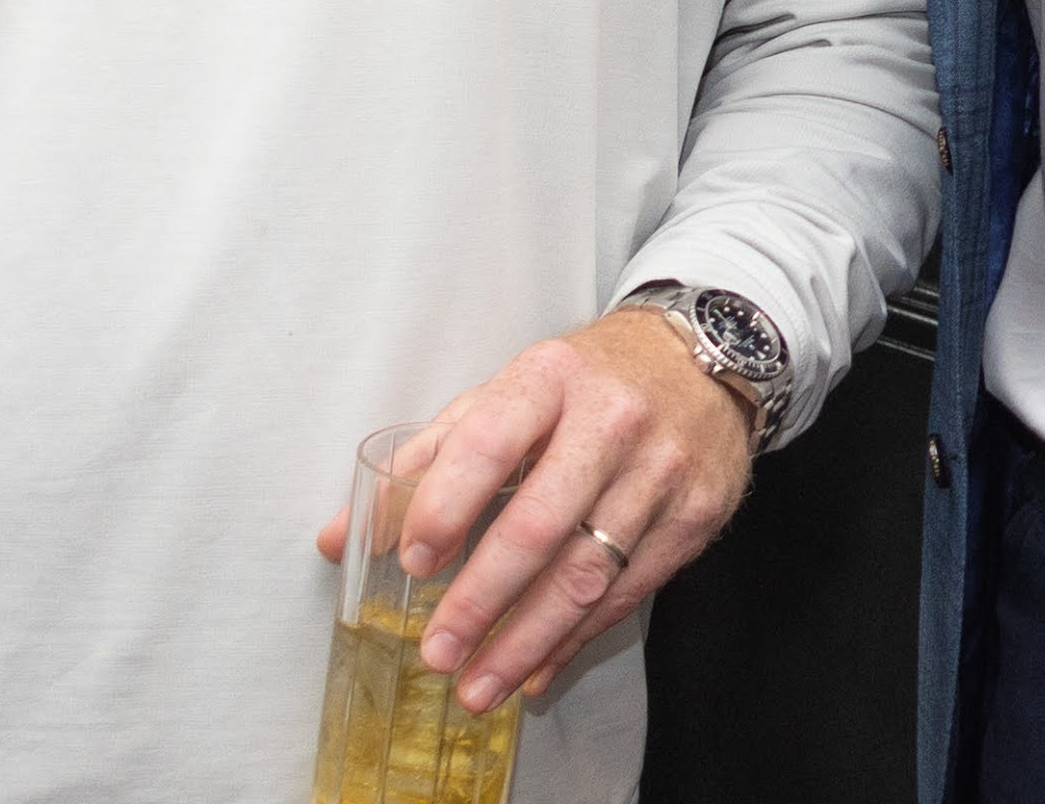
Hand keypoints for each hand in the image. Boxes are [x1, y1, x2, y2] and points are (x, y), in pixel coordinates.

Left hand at [302, 308, 757, 714]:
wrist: (700, 359)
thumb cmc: (585, 384)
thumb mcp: (507, 394)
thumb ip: (428, 461)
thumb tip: (344, 538)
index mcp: (550, 377)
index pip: (489, 441)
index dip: (445, 504)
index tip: (411, 558)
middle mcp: (612, 421)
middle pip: (538, 524)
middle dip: (481, 599)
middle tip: (437, 651)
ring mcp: (661, 471)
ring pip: (586, 574)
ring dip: (525, 640)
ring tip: (476, 685)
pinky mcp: (695, 516)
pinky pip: (627, 593)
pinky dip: (574, 640)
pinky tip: (534, 670)